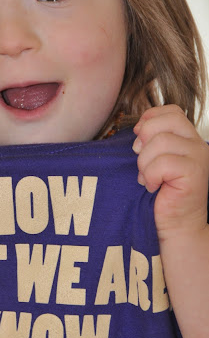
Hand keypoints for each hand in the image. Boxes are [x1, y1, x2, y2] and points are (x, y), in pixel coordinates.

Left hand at [133, 105, 208, 240]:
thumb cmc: (161, 196)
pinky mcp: (194, 172)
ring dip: (144, 163)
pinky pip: (162, 163)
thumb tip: (139, 128)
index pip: (170, 111)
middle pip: (164, 122)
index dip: (149, 120)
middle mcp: (196, 144)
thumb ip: (150, 142)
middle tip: (142, 163)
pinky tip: (153, 187)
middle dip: (144, 141)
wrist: (175, 226)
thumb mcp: (153, 162)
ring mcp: (198, 157)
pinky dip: (150, 176)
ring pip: (160, 142)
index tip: (139, 139)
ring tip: (148, 179)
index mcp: (187, 138)